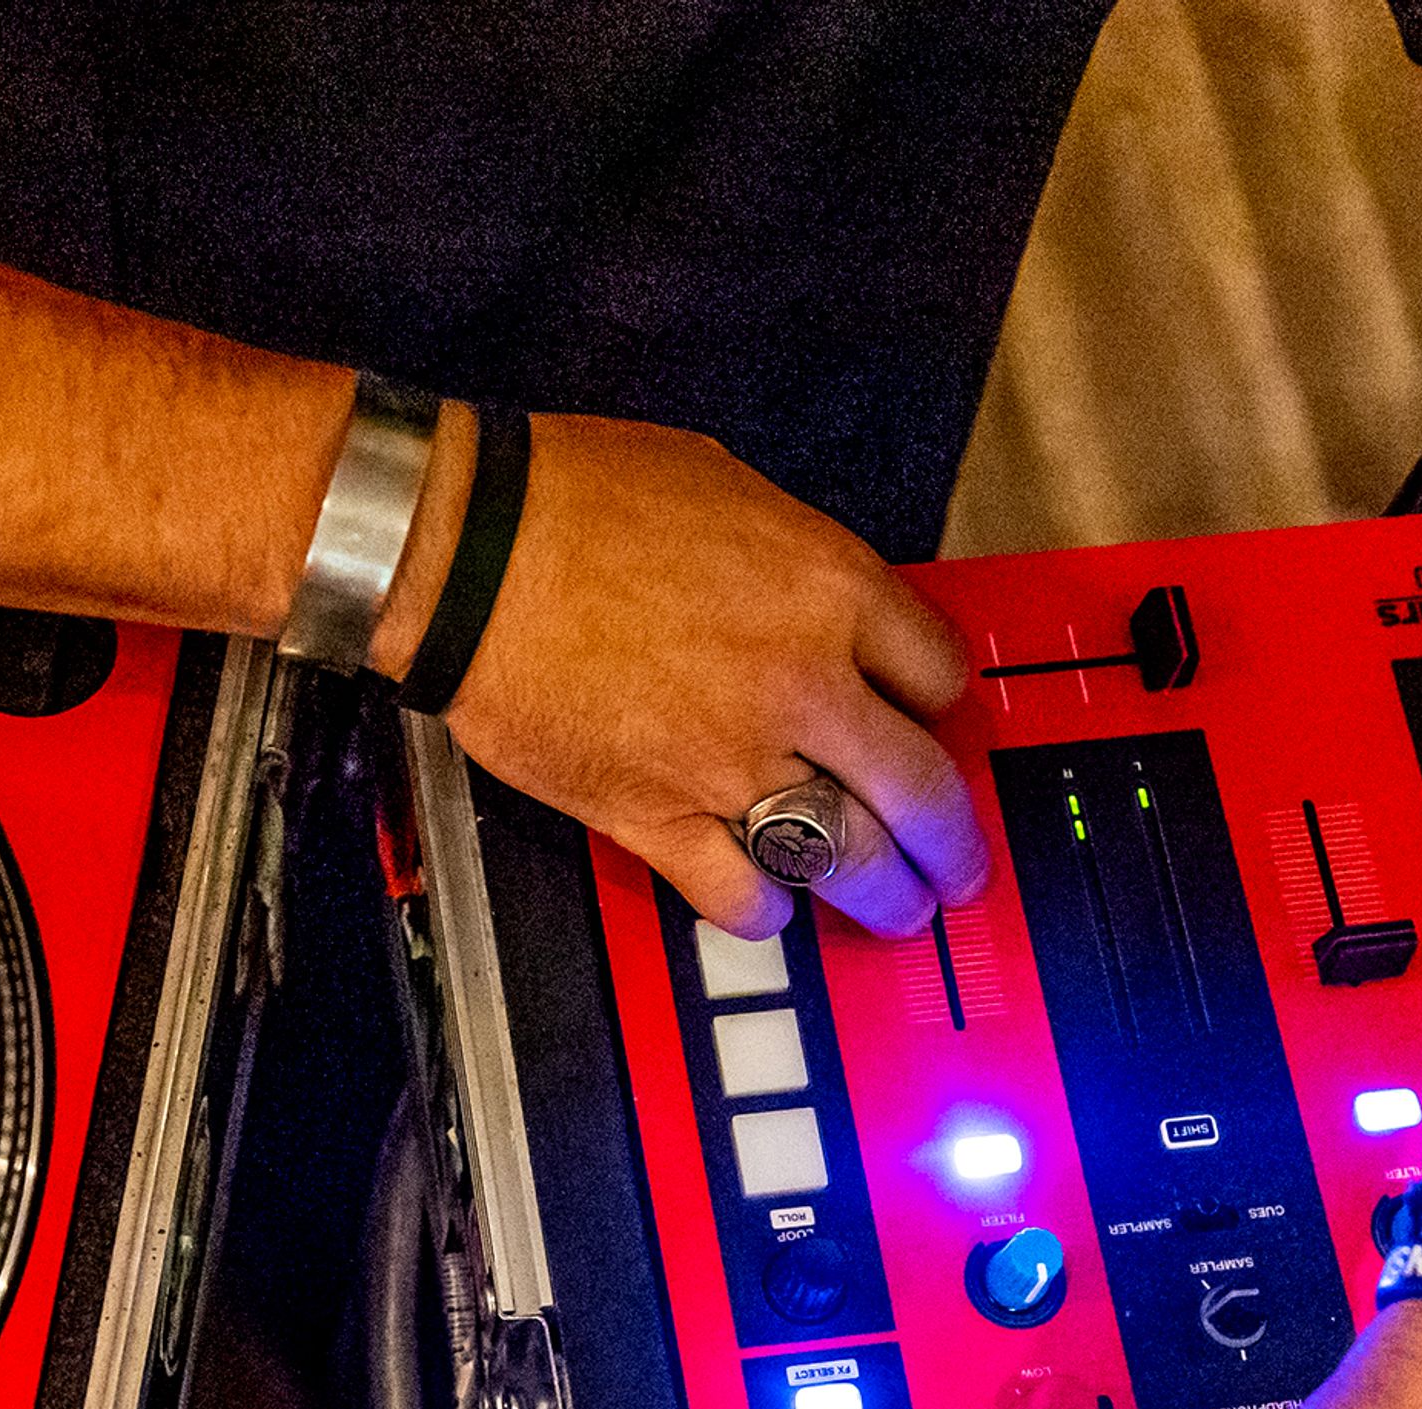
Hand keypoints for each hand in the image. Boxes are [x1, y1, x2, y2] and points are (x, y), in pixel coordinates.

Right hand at [405, 410, 985, 940]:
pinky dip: (766, 910)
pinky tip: (770, 905)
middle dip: (951, 842)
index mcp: (829, 590)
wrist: (464, 553)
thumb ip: (795, 563)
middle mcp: (801, 685)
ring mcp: (731, 762)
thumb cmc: (575, 499)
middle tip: (957, 863)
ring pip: (849, 860)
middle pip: (922, 792)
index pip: (941, 677)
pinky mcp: (655, 818)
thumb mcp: (727, 485)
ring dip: (882, 895)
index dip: (942, 707)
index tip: (932, 723)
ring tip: (894, 909)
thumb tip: (821, 608)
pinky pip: (742, 894)